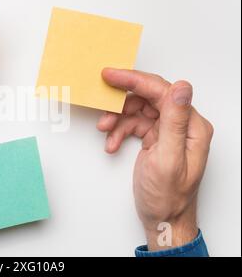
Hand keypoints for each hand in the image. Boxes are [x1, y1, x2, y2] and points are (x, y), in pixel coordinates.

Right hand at [97, 69, 212, 250]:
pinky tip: (112, 143)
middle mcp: (182, 125)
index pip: (163, 92)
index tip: (111, 76)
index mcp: (192, 127)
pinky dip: (119, 131)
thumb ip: (174, 121)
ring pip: (138, 110)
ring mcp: (168, 131)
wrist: (163, 218)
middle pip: (148, 98)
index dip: (135, 81)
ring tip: (105, 130)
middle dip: (122, 102)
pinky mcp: (156, 138)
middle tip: (102, 100)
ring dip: (118, 119)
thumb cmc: (168, 197)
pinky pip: (133, 124)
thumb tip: (181, 87)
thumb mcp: (168, 159)